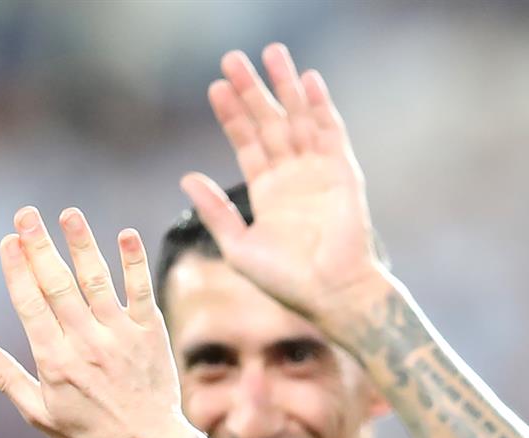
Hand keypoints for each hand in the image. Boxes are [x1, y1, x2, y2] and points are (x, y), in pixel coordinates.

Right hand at [0, 206, 198, 437]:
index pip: (30, 304)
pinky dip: (134, 261)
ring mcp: (120, 334)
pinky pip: (140, 289)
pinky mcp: (150, 332)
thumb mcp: (40, 415)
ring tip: (68, 215)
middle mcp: (86, 342)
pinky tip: (126, 234)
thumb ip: (8, 378)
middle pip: (57, 284)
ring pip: (96, 279)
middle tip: (26, 215)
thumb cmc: (89, 435)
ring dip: (81, 244)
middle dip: (39, 245)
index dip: (17, 269)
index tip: (7, 241)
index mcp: (55, 361)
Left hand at [179, 45, 391, 335]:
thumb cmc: (284, 281)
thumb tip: (186, 178)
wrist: (329, 294)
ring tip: (271, 52)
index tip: (216, 88)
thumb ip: (215, 212)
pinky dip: (319, 105)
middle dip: (252, 90)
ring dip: (285, 86)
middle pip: (269, 122)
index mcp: (267, 191)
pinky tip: (308, 80)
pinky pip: (330, 132)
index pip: (246, 142)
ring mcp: (318, 170)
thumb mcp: (237, 246)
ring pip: (298, 118)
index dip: (232, 115)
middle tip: (233, 58)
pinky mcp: (342, 172)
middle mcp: (292, 175)